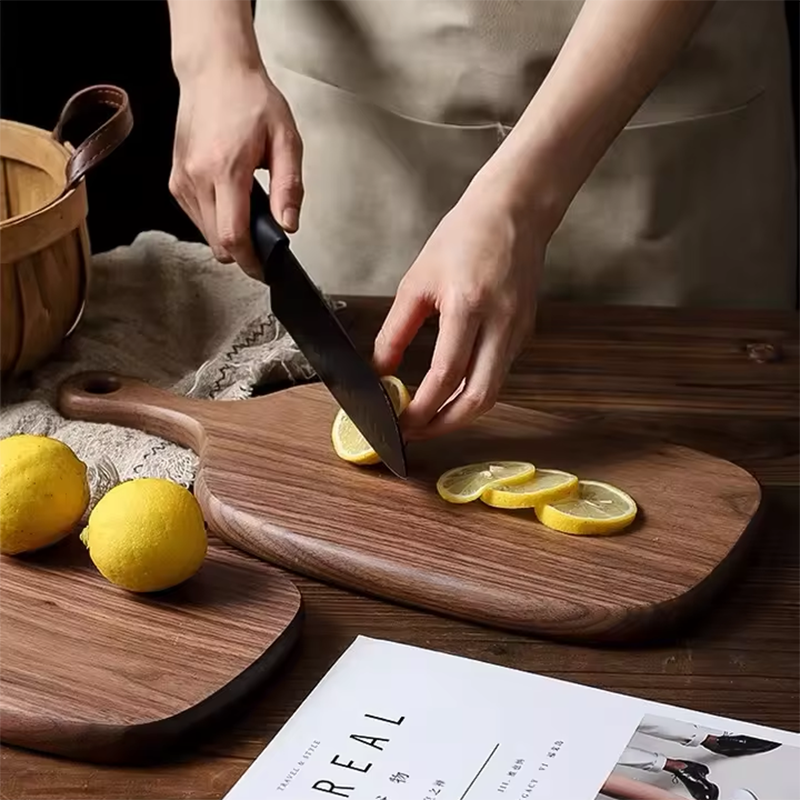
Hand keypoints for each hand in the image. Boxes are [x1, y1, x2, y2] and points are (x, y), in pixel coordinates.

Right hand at [169, 63, 302, 277]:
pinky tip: (232, 199)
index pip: (233, 236)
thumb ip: (289, 188)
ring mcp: (181, 180)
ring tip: (251, 210)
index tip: (266, 270)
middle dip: (244, 252)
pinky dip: (216, 220)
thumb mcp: (286, 140)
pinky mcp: (175, 180)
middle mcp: (196, 178)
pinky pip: (197, 218)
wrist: (214, 70)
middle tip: (266, 241)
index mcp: (225, 169)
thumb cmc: (251, 99)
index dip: (250, 262)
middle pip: (218, 243)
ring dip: (229, 235)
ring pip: (206, 234)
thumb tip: (288, 226)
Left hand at [373, 179, 543, 440]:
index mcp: (468, 305)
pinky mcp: (525, 332)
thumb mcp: (418, 280)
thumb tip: (381, 370)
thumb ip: (395, 330)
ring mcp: (518, 330)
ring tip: (429, 418)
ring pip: (493, 391)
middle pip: (479, 398)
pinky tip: (452, 391)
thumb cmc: (464, 236)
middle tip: (416, 433)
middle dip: (445, 425)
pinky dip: (473, 391)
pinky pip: (499, 373)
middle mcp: (500, 323)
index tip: (399, 422)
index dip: (421, 408)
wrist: (515, 212)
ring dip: (460, 413)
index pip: (446, 375)